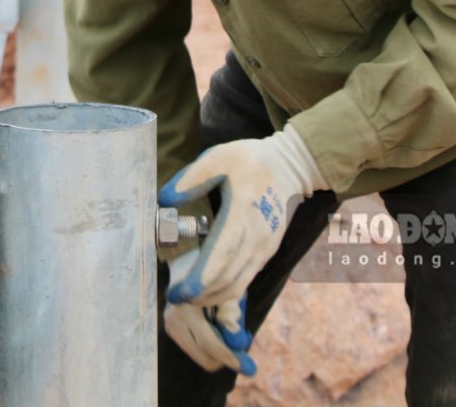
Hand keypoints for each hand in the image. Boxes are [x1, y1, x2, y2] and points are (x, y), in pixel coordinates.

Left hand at [159, 125, 325, 308]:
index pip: (221, 256)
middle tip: (176, 297)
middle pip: (229, 279)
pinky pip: (246, 278)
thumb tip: (166, 200)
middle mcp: (257, 237)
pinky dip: (226, 289)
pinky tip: (208, 287)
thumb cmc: (250, 161)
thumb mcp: (218, 158)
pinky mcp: (267, 251)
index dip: (200, 279)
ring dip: (213, 296)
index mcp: (242, 212)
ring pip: (239, 284)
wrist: (290, 167)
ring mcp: (265, 247)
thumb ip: (191, 179)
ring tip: (189, 296)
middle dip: (201, 294)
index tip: (179, 291)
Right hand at [163, 252, 255, 374]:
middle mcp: (175, 318)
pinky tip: (216, 329)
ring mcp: (170, 325)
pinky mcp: (171, 329)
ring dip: (219, 352)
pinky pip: (196, 350)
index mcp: (188, 307)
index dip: (233, 358)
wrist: (190, 261)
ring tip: (229, 331)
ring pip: (201, 357)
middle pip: (206, 357)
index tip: (250, 369)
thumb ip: (233, 318)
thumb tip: (239, 345)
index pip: (211, 344)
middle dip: (228, 357)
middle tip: (243, 343)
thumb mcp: (229, 292)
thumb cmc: (215, 275)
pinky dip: (210, 347)